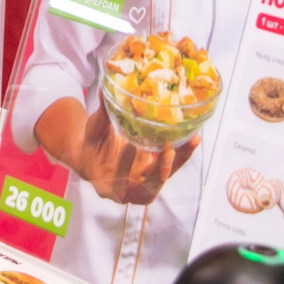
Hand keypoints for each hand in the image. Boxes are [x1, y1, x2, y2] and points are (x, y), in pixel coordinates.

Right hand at [37, 98, 194, 205]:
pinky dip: (182, 154)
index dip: (124, 166)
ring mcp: (144, 185)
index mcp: (106, 186)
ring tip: (191, 140)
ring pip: (164, 178)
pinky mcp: (157, 175)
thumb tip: (104, 91)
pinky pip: (171, 168)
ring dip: (178, 161)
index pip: (117, 182)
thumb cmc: (91, 147)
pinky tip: (192, 138)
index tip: (130, 145)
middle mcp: (128, 192)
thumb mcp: (93, 133)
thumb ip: (101, 117)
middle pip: (149, 187)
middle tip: (168, 149)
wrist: (97, 158)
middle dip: (161, 169)